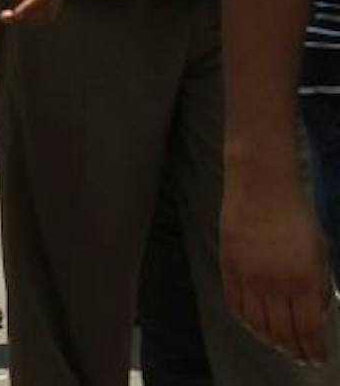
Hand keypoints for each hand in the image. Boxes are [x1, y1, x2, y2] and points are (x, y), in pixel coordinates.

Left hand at [3, 0, 70, 26]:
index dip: (28, 8)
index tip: (9, 16)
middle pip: (49, 7)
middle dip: (28, 16)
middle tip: (4, 17)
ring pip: (50, 10)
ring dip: (31, 17)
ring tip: (8, 15)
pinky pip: (47, 6)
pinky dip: (33, 11)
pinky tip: (16, 9)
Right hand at [223, 172, 334, 365]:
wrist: (260, 187)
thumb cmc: (296, 216)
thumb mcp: (320, 251)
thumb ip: (319, 285)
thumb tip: (317, 312)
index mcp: (303, 279)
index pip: (308, 329)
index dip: (313, 349)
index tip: (318, 360)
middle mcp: (274, 283)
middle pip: (281, 332)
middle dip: (294, 350)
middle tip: (301, 358)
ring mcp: (248, 276)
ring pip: (257, 322)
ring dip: (270, 339)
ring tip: (279, 345)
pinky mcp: (228, 267)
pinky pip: (235, 304)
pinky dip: (245, 320)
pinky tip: (254, 325)